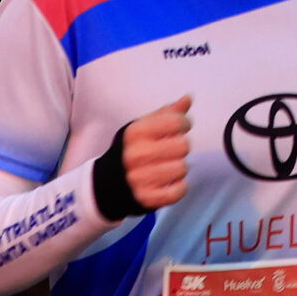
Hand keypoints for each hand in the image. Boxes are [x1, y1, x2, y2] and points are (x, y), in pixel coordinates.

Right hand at [122, 94, 193, 210]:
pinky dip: (179, 188)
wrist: (107, 183)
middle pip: (183, 146)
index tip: (178, 129)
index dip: (184, 124)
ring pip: (182, 168)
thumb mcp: (142, 127)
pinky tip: (170, 183)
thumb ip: (167, 113)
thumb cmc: (131, 150)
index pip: (176, 122)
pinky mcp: (146, 198)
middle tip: (171, 151)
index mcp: (135, 132)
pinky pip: (178, 191)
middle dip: (181, 147)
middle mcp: (135, 154)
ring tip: (168, 167)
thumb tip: (189, 97)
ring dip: (180, 168)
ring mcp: (139, 178)